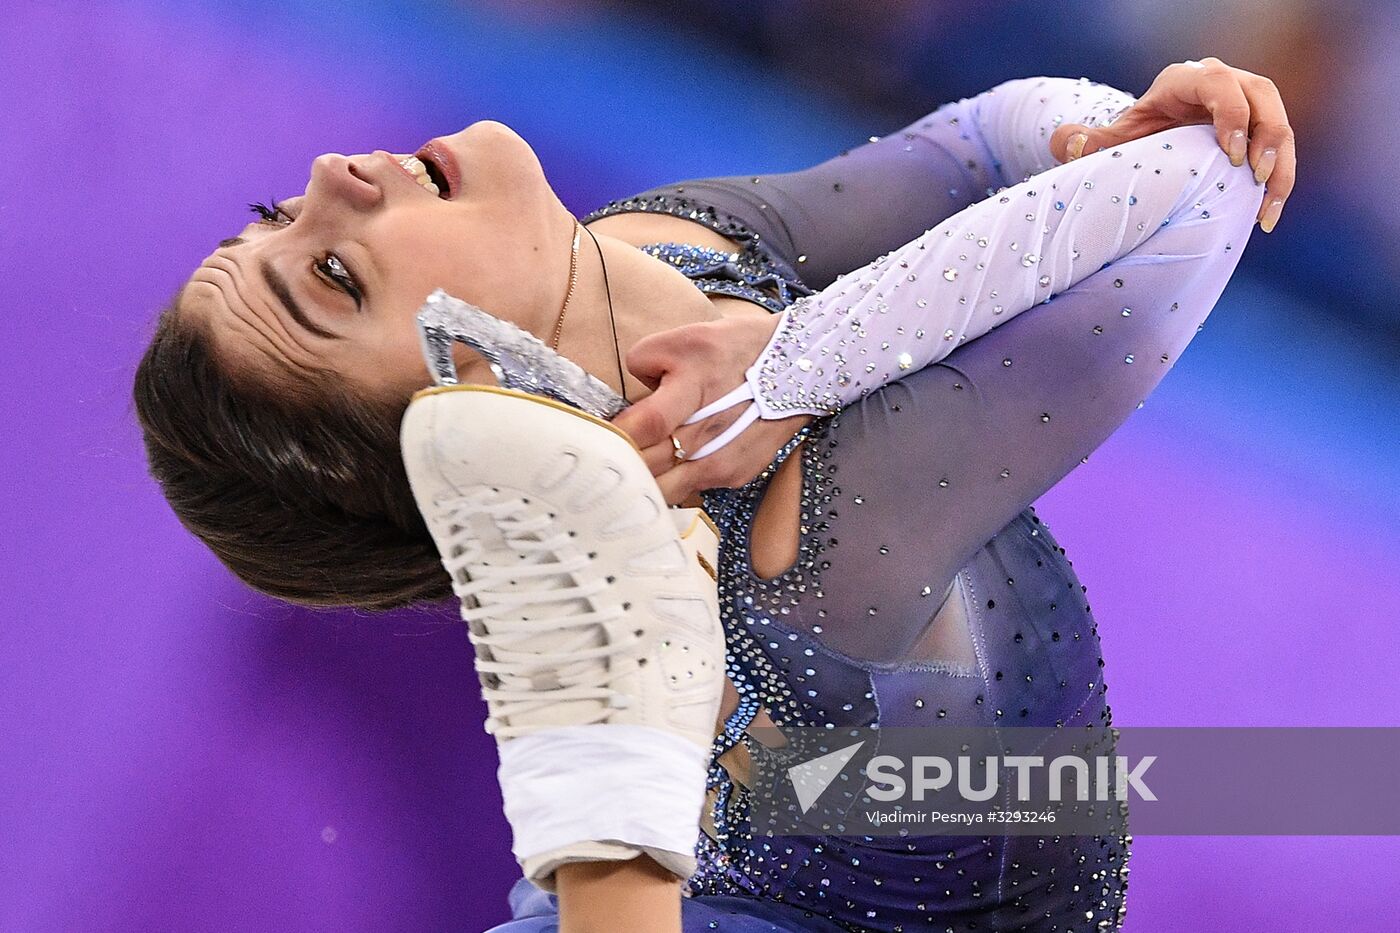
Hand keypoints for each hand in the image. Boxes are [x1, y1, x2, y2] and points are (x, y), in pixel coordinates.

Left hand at [611, 315, 812, 505]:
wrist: (800, 366)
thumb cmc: (738, 348)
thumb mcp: (686, 336)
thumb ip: (645, 362)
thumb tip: (629, 401)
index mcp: (694, 386)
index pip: (642, 427)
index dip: (612, 437)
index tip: (591, 439)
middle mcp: (710, 431)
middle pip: (648, 465)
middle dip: (619, 465)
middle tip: (597, 462)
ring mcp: (724, 459)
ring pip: (664, 489)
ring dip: (641, 484)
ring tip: (624, 474)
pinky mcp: (734, 474)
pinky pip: (688, 490)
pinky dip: (669, 483)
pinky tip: (661, 472)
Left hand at [1049, 58, 1295, 232]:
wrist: (1153, 140)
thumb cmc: (1133, 138)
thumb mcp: (1113, 140)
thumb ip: (1089, 143)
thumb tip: (1067, 141)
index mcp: (1186, 80)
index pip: (1218, 83)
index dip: (1231, 113)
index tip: (1232, 153)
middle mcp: (1224, 82)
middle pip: (1262, 94)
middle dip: (1267, 134)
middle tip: (1256, 176)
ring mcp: (1248, 103)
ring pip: (1280, 121)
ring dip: (1281, 162)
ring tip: (1267, 204)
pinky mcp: (1261, 128)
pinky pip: (1282, 148)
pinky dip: (1281, 179)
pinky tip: (1268, 215)